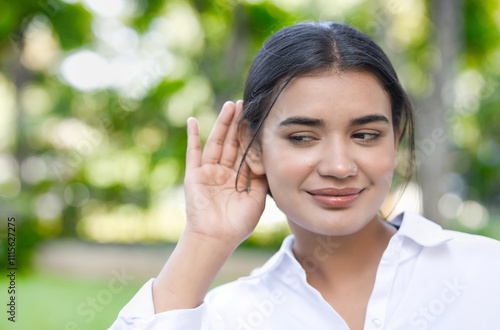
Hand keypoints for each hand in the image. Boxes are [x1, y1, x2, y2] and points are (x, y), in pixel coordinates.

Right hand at [183, 100, 267, 246]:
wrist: (217, 238)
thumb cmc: (239, 223)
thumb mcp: (258, 198)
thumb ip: (261, 178)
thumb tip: (268, 158)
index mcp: (238, 178)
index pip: (245, 151)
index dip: (250, 135)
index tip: (257, 117)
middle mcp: (223, 172)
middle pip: (231, 142)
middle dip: (238, 124)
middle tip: (244, 104)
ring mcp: (208, 172)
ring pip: (216, 143)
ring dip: (222, 124)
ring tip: (230, 106)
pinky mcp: (194, 175)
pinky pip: (193, 153)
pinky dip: (192, 137)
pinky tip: (193, 121)